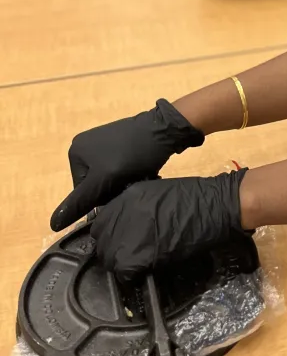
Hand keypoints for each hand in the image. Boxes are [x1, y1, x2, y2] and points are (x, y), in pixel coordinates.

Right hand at [50, 100, 204, 232]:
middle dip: (114, 189)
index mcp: (75, 152)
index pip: (82, 191)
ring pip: (111, 178)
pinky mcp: (122, 142)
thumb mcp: (102, 182)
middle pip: (97, 185)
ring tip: (139, 176)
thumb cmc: (131, 155)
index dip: (101, 197)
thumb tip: (53, 224)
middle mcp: (86, 145)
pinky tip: (144, 170)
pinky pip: (122, 168)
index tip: (117, 188)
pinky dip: (132, 173)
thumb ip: (79, 202)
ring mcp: (105, 142)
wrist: (165, 131)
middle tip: (131, 183)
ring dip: (125, 183)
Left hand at [90, 170, 249, 280]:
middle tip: (129, 254)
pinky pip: (124, 272)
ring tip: (138, 263)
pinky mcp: (139, 255)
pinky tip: (144, 271)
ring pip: (110, 258)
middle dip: (112, 249)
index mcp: (128, 197)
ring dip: (120, 263)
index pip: (100, 222)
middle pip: (101, 241)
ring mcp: (129, 234)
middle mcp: (123, 214)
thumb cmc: (195, 196)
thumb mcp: (158, 192)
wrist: (214, 206)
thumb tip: (127, 223)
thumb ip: (137, 206)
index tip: (118, 239)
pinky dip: (131, 275)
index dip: (108, 234)